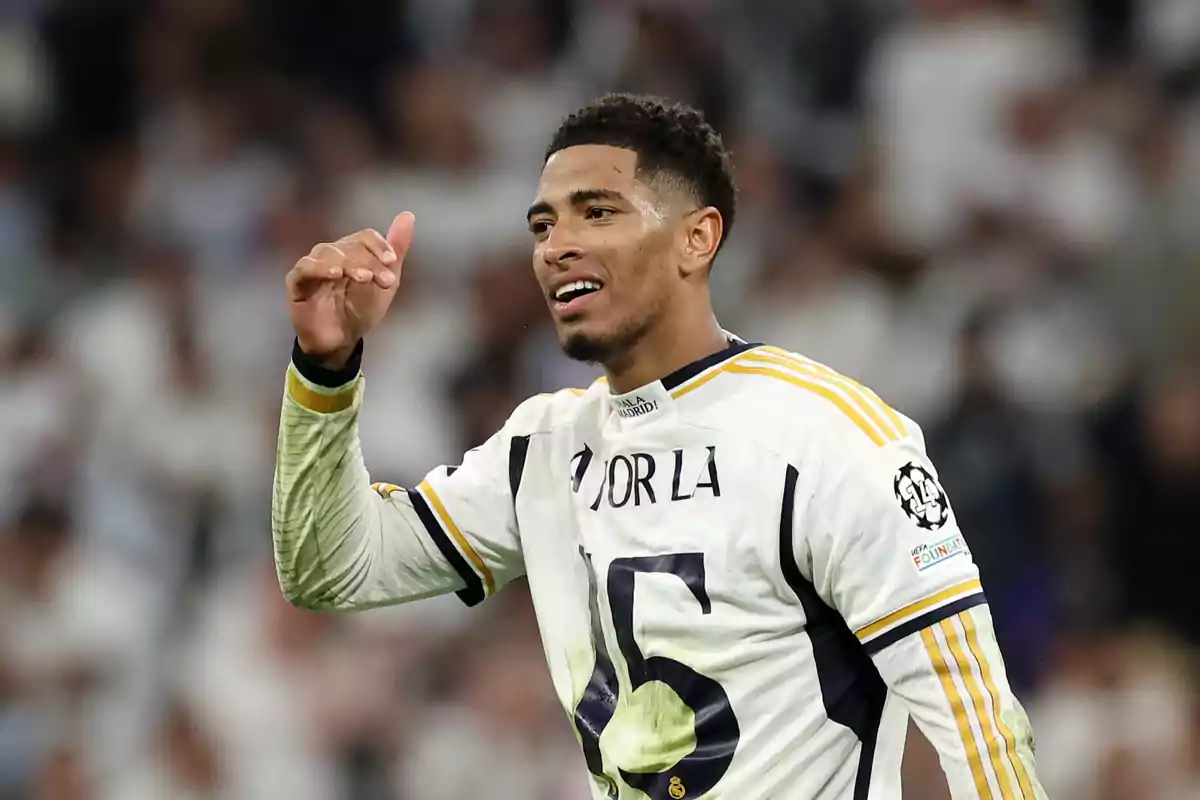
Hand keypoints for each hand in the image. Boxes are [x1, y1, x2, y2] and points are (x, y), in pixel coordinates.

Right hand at [286, 213, 414, 367]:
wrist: (341, 341)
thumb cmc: (360, 310)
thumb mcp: (385, 283)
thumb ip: (396, 250)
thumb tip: (408, 215)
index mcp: (351, 251)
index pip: (364, 236)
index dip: (379, 246)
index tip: (392, 263)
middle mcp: (330, 254)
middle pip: (349, 245)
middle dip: (370, 261)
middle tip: (385, 281)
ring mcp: (312, 266)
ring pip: (328, 252)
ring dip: (349, 263)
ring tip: (364, 277)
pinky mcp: (296, 282)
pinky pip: (304, 268)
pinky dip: (319, 268)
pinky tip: (335, 274)